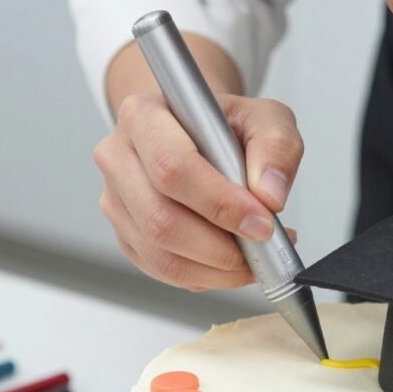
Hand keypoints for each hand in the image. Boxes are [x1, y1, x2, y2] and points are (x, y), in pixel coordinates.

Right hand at [94, 92, 301, 291]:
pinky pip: (164, 271)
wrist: (200, 136)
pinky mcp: (126, 235)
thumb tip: (269, 195)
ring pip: (161, 255)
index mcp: (143, 115)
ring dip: (217, 268)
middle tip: (262, 244)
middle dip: (221, 246)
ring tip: (256, 256)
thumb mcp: (264, 118)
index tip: (261, 221)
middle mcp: (118, 158)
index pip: (171, 166)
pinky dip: (207, 276)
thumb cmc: (225, 126)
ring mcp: (116, 201)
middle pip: (160, 220)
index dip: (219, 203)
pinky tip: (234, 261)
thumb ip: (276, 146)